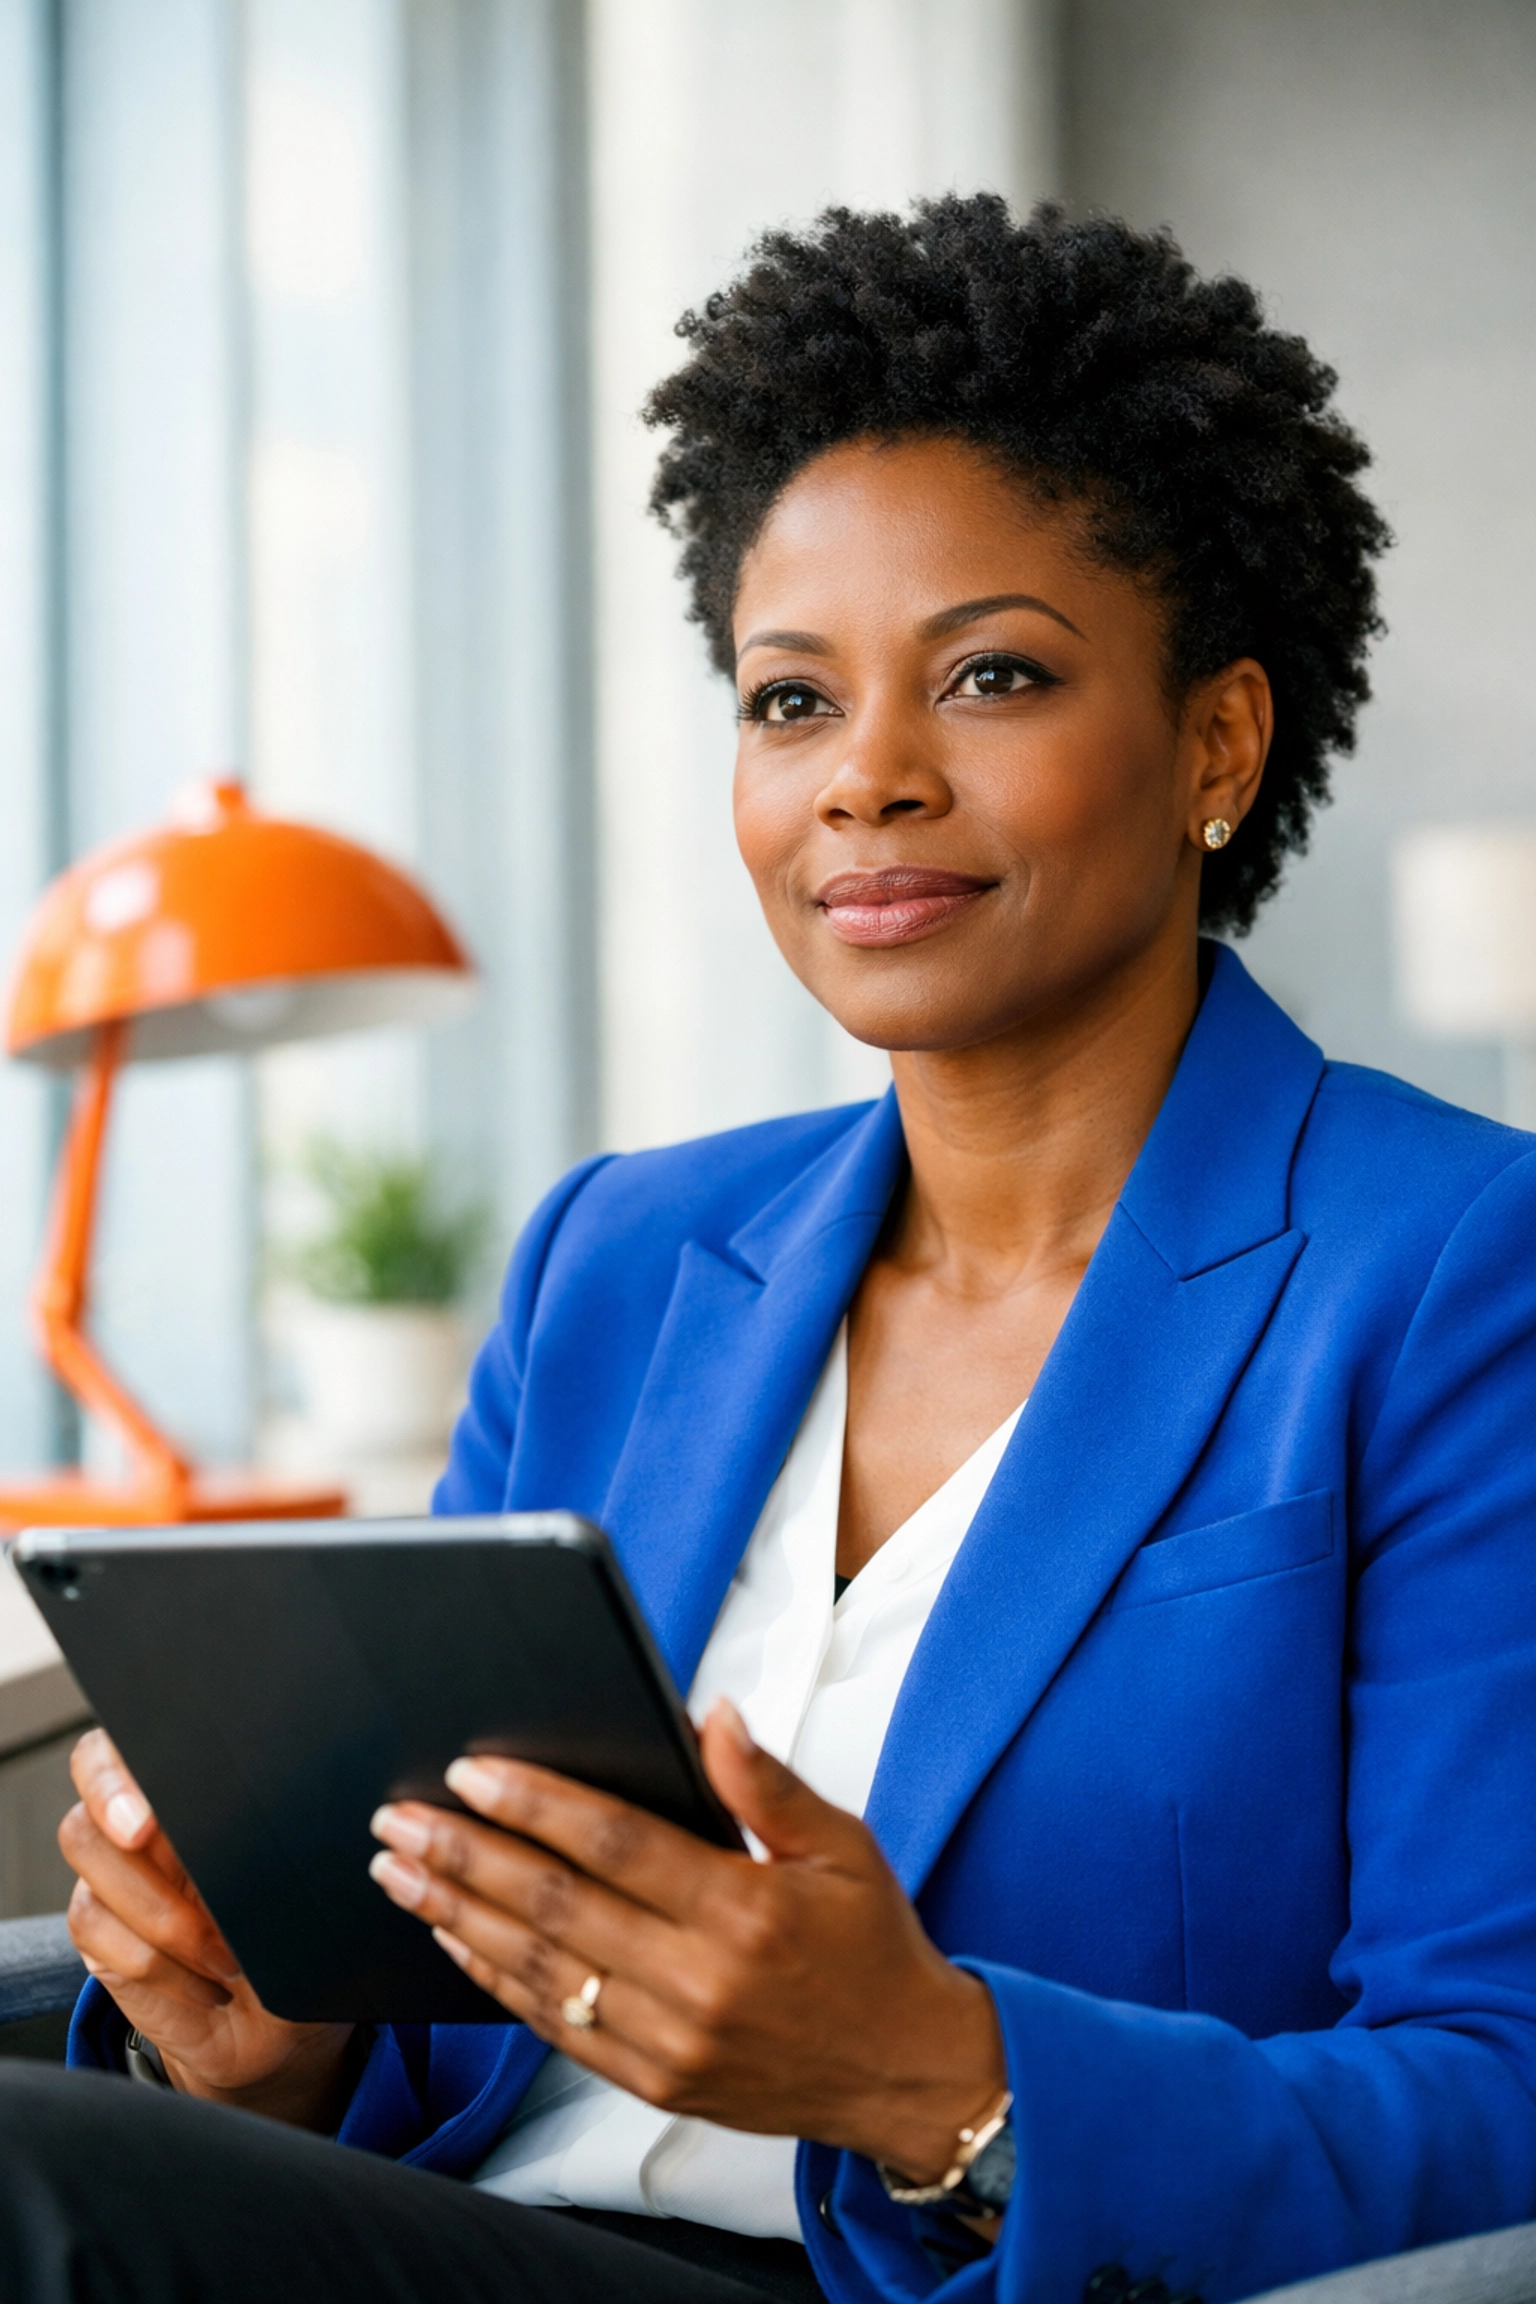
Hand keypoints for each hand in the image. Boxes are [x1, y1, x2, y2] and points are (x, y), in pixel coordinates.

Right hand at [60, 1729, 355, 2129]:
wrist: (274, 2024)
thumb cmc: (292, 1932)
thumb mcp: (296, 1875)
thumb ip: (273, 1832)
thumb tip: (286, 1802)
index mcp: (183, 1801)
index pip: (118, 1753)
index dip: (114, 1773)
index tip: (145, 1815)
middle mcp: (137, 1839)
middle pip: (86, 1815)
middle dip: (115, 1830)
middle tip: (148, 1840)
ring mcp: (113, 1891)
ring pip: (92, 1879)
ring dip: (162, 1917)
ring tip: (226, 1953)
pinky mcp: (102, 1945)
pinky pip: (101, 1939)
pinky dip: (160, 1965)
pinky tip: (208, 1983)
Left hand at [369, 1699, 1004, 2180]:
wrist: (908, 2074)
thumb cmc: (873, 1946)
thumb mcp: (843, 1847)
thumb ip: (767, 1783)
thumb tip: (711, 1714)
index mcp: (746, 1909)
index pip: (616, 1845)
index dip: (537, 1805)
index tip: (471, 1772)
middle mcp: (699, 1979)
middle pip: (556, 1908)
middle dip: (466, 1856)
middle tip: (398, 1819)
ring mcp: (670, 2039)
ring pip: (539, 1970)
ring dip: (458, 1915)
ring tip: (400, 1872)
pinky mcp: (655, 2080)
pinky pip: (554, 2027)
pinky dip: (493, 1981)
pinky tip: (453, 1938)